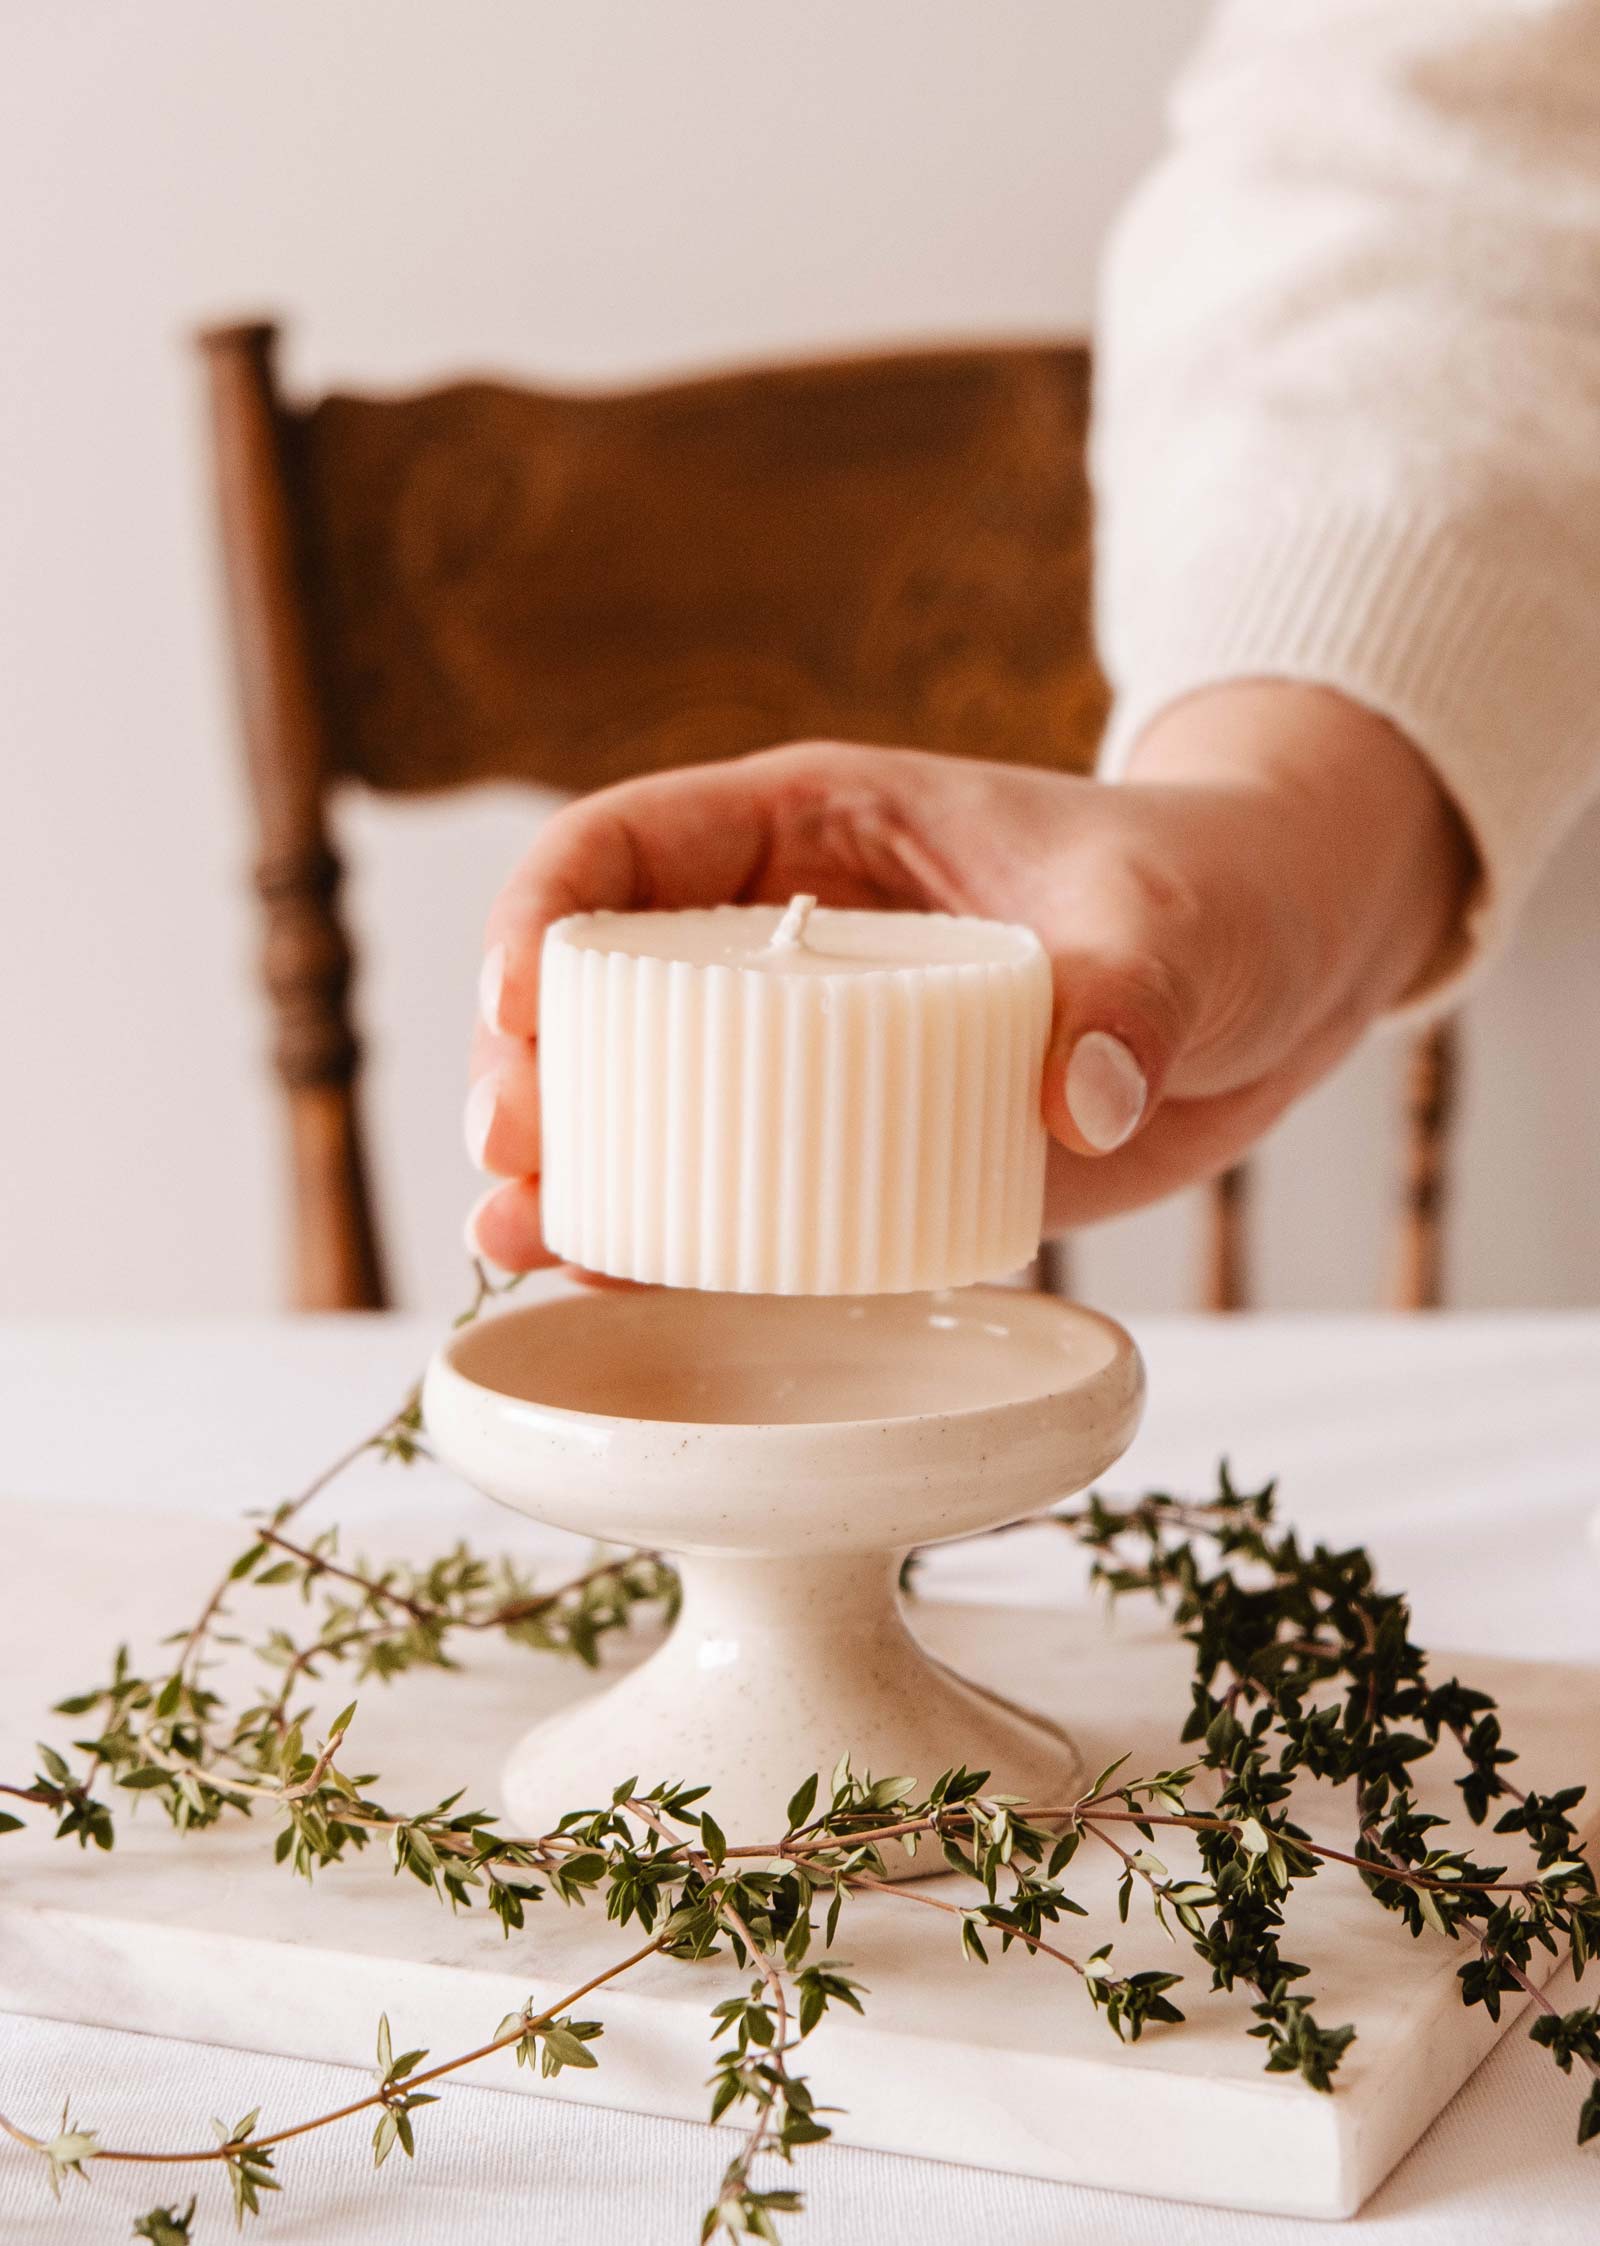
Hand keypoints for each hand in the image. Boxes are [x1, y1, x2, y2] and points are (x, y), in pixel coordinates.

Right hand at [464, 681, 1470, 1268]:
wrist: (1279, 976)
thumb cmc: (1213, 887)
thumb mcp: (1172, 911)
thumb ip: (1130, 984)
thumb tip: (1080, 1094)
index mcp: (817, 828)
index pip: (626, 845)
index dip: (544, 911)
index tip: (517, 1000)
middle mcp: (786, 944)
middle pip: (601, 991)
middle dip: (531, 1064)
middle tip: (514, 1150)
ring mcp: (817, 1061)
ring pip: (649, 1110)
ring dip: (572, 1174)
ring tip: (516, 1239)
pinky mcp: (866, 1159)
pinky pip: (740, 1201)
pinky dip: (672, 1248)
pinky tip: (616, 1296)